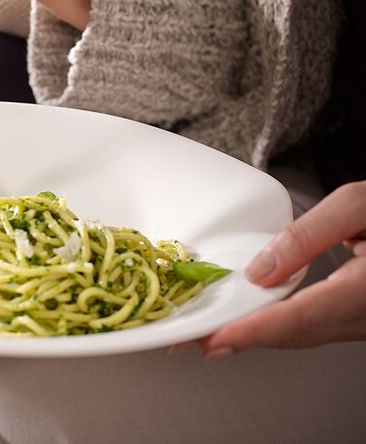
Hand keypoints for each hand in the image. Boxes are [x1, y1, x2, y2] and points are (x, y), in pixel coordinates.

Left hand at [201, 182, 365, 355]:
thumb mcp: (359, 204)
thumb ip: (307, 235)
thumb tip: (260, 270)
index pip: (302, 317)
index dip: (255, 331)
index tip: (217, 338)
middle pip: (297, 334)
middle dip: (243, 338)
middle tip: (193, 337)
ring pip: (306, 336)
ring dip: (258, 335)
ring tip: (211, 330)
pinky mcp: (363, 320)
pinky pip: (317, 329)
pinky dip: (280, 327)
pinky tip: (254, 320)